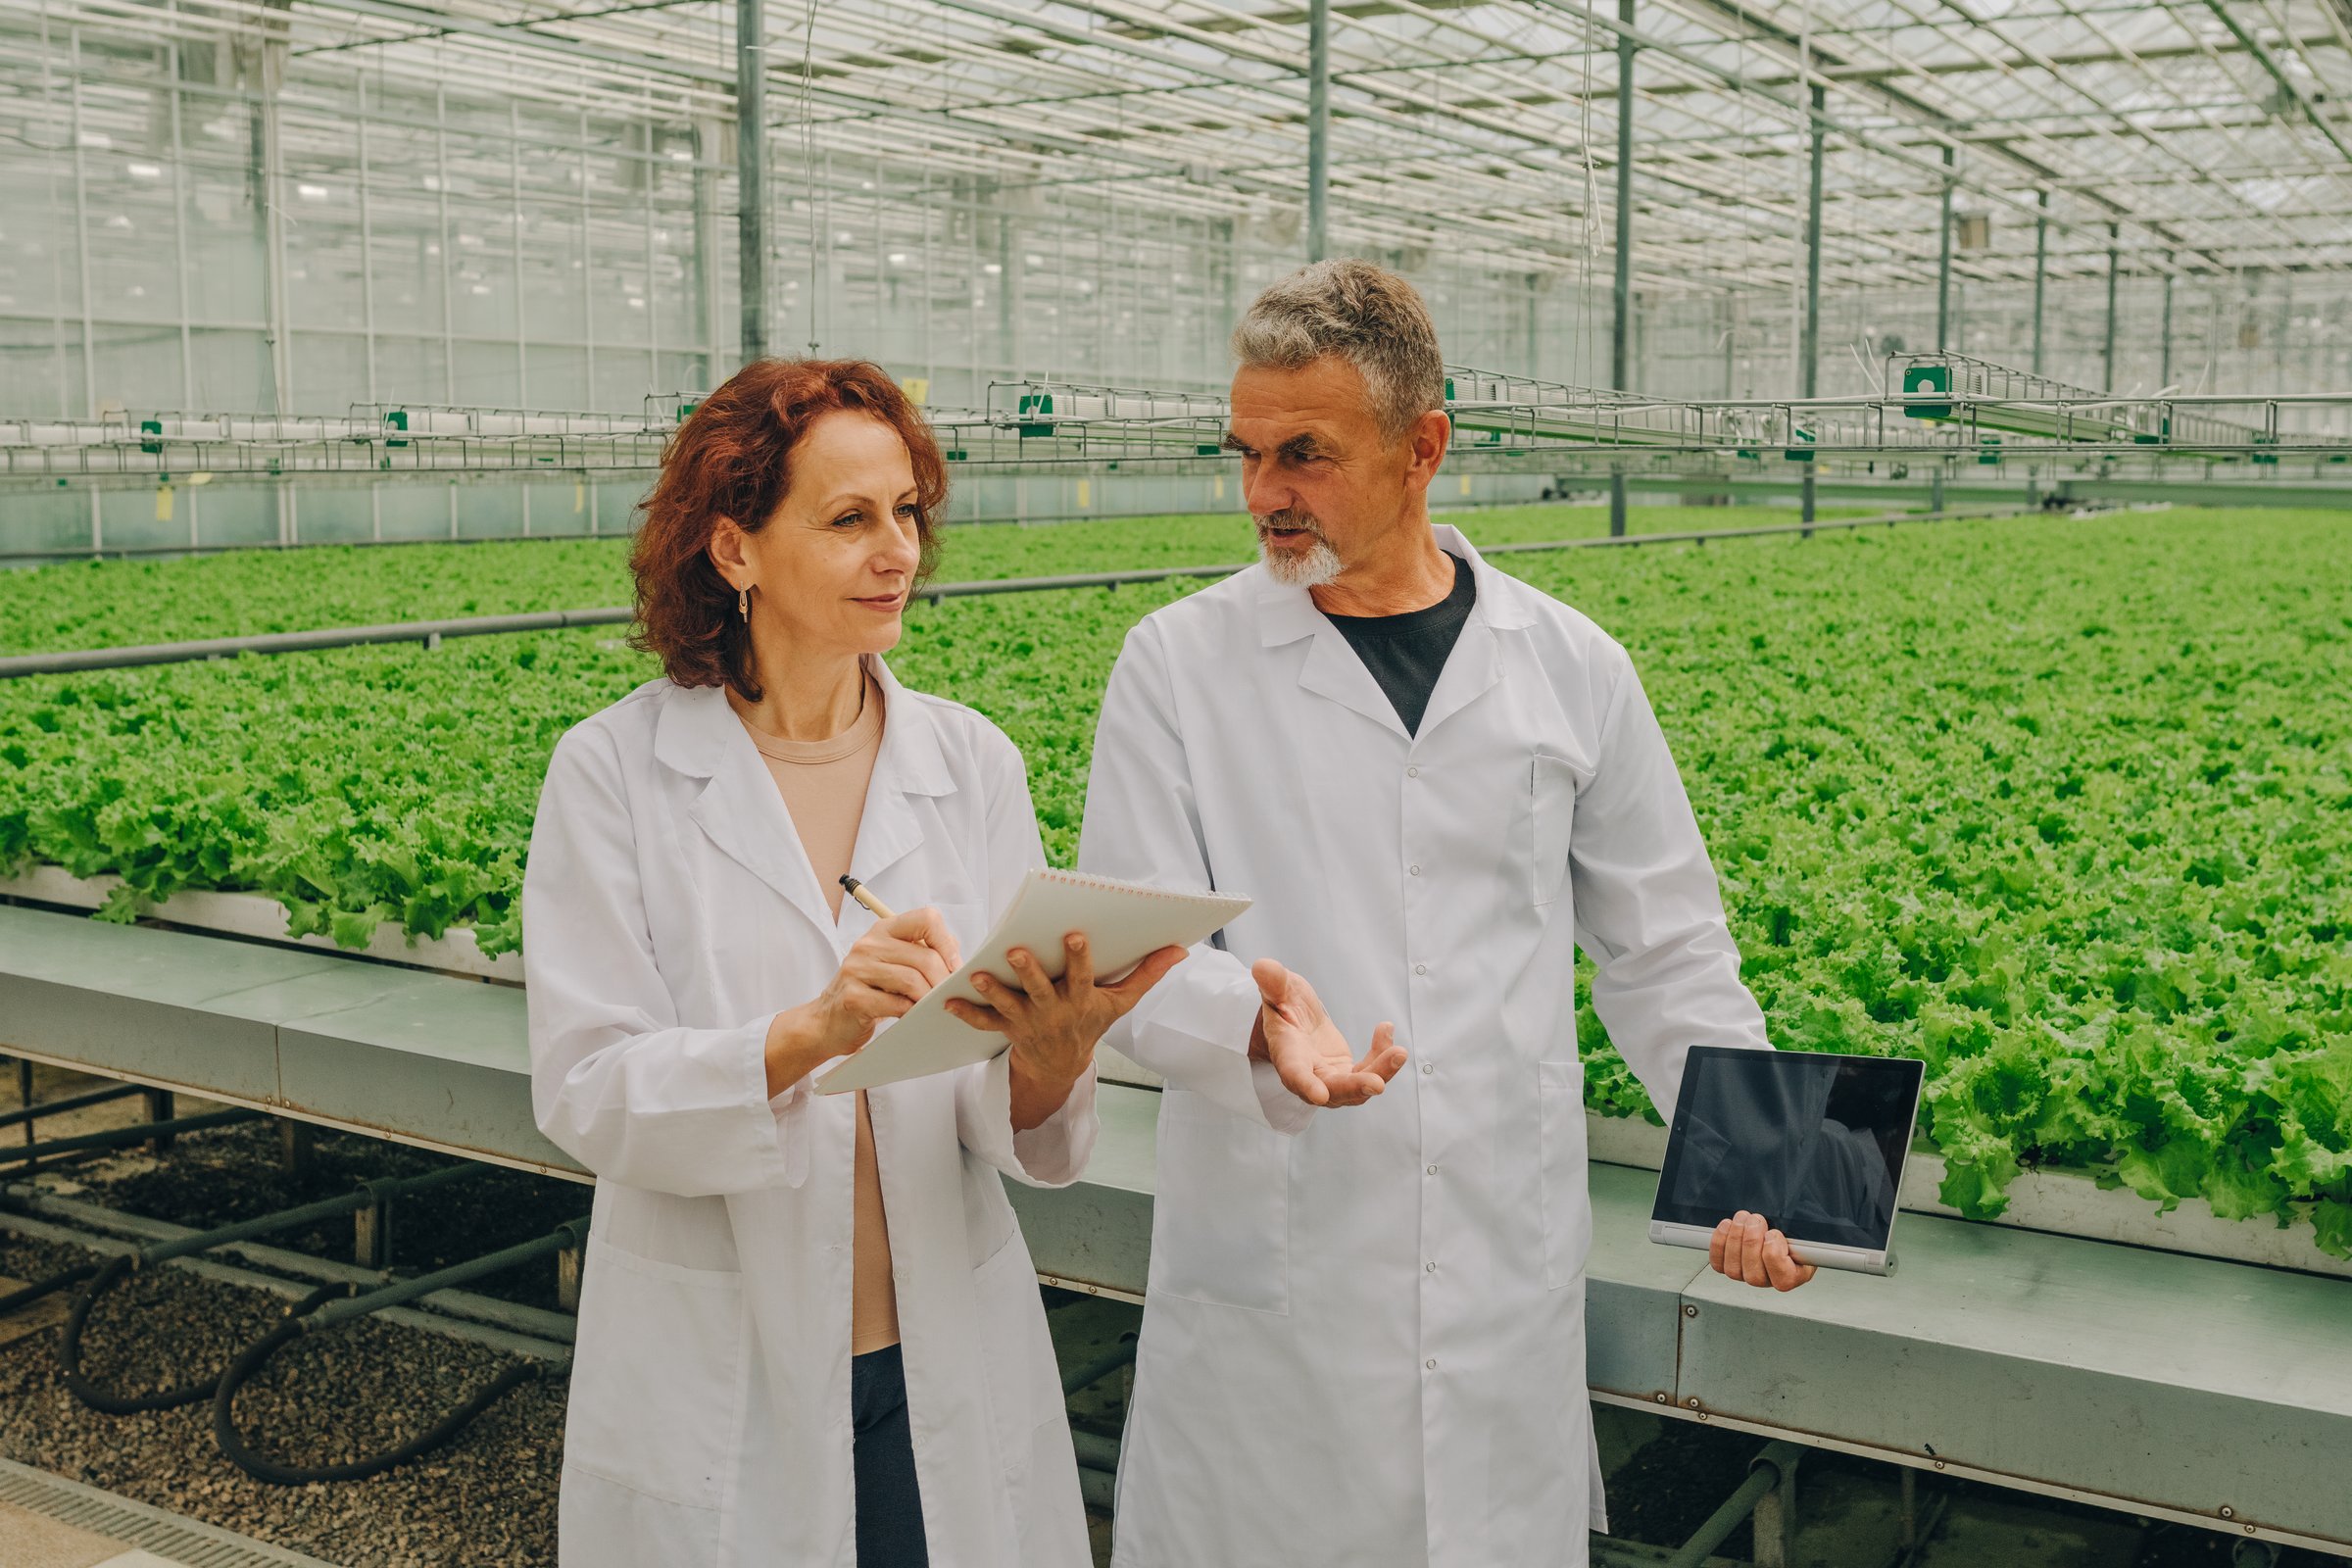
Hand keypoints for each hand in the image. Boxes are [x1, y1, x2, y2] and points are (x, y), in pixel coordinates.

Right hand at [763, 908, 960, 1096]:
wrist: (828, 1021)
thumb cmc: (871, 991)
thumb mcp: (896, 964)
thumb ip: (923, 953)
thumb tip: (960, 959)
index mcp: (885, 930)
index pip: (926, 918)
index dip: (947, 942)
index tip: (956, 967)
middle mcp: (869, 944)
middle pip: (924, 957)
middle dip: (944, 981)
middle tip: (950, 997)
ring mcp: (857, 969)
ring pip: (912, 980)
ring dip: (928, 999)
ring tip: (931, 1008)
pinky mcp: (853, 997)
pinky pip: (895, 1004)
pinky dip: (910, 1012)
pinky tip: (911, 1016)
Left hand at [945, 934, 1187, 1130]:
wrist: (1062, 1065)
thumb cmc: (1093, 1022)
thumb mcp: (1122, 1002)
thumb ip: (1147, 974)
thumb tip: (1180, 949)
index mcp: (1083, 1001)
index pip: (1082, 977)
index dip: (1079, 958)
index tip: (1074, 935)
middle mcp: (1055, 1012)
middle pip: (1041, 991)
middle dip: (1030, 972)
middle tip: (1017, 952)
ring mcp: (1030, 1022)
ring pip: (1010, 1006)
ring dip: (994, 991)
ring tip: (979, 975)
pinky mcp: (1008, 1029)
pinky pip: (985, 1023)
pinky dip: (967, 1013)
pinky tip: (948, 1001)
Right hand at [1247, 958, 1406, 1107]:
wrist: (1292, 1019)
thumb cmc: (1282, 1006)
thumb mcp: (1278, 990)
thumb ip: (1273, 983)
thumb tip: (1262, 966)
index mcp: (1288, 1055)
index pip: (1294, 1074)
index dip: (1305, 1085)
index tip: (1319, 1095)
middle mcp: (1309, 1074)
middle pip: (1333, 1091)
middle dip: (1355, 1087)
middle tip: (1377, 1083)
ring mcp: (1330, 1078)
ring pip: (1357, 1088)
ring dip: (1381, 1073)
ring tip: (1399, 1053)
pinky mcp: (1347, 1074)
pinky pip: (1370, 1072)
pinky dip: (1382, 1055)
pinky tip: (1386, 1029)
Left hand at [1708, 1211, 1816, 1291]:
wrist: (1779, 1225)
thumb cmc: (1793, 1231)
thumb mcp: (1806, 1232)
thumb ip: (1806, 1236)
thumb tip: (1803, 1234)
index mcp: (1793, 1276)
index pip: (1782, 1278)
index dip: (1774, 1254)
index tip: (1775, 1233)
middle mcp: (1769, 1281)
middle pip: (1754, 1276)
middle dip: (1751, 1242)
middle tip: (1755, 1220)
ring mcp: (1746, 1276)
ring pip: (1734, 1270)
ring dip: (1735, 1239)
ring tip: (1743, 1219)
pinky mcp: (1729, 1267)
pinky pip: (1718, 1263)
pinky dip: (1719, 1243)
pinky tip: (1727, 1226)